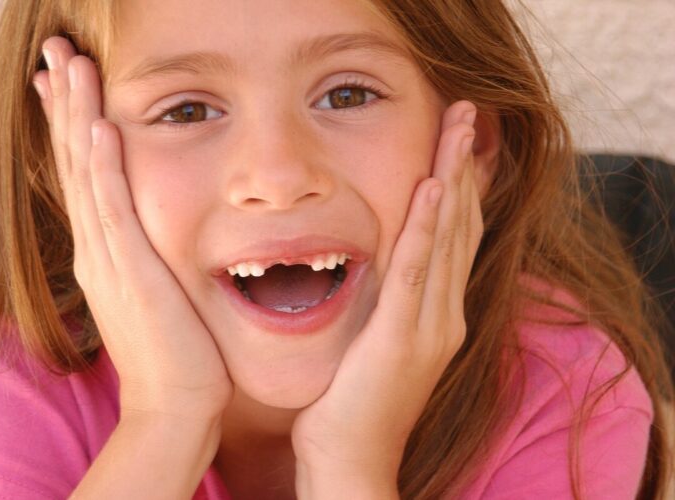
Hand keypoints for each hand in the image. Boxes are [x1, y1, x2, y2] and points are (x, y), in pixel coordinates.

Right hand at [32, 37, 232, 422]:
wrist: (175, 402)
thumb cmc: (174, 350)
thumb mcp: (152, 290)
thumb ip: (146, 254)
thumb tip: (151, 233)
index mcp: (102, 250)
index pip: (81, 172)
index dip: (69, 123)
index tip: (62, 82)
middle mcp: (96, 247)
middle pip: (74, 160)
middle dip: (64, 102)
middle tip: (54, 51)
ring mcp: (108, 259)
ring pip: (86, 174)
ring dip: (78, 116)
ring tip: (69, 65)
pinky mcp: (131, 273)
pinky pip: (114, 210)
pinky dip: (105, 167)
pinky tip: (102, 127)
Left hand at [291, 101, 482, 496]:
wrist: (350, 463)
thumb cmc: (353, 406)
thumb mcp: (375, 344)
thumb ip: (385, 305)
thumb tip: (373, 267)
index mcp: (437, 315)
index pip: (453, 237)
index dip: (459, 185)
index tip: (458, 141)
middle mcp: (444, 315)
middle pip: (459, 226)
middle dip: (463, 166)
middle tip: (465, 113)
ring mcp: (429, 327)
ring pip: (446, 238)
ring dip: (453, 179)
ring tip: (458, 128)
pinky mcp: (402, 339)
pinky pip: (416, 272)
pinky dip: (426, 228)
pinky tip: (432, 189)